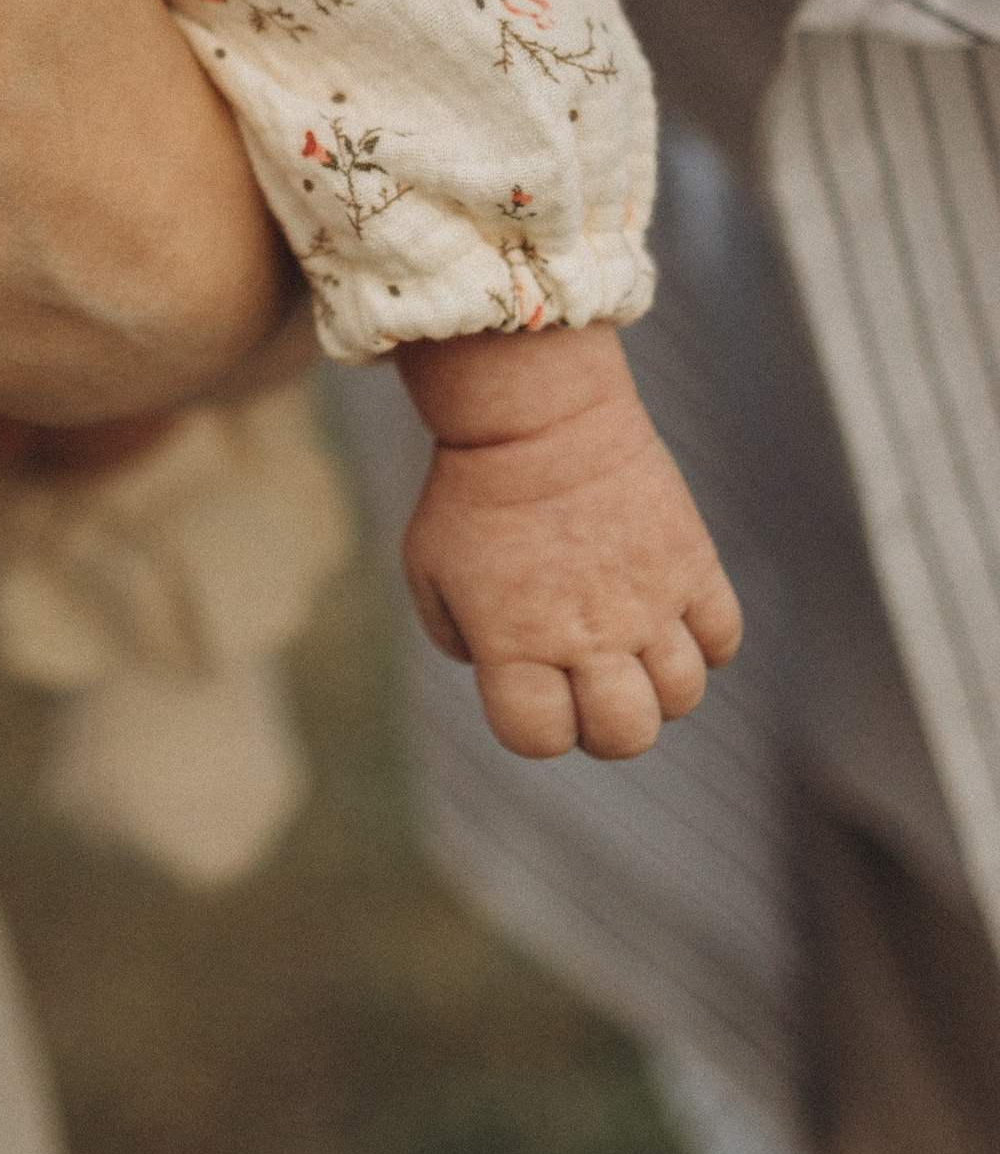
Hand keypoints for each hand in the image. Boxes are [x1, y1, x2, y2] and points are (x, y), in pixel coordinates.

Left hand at [396, 325, 744, 761]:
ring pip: (682, 696)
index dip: (538, 726)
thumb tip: (498, 670)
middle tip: (592, 682)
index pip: (541, 739)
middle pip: (626, 736)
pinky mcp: (691, 564)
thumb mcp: (430, 569)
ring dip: (658, 686)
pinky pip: (724, 640)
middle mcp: (587, 636)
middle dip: (606, 725)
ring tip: (633, 644)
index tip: (534, 690)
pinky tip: (672, 614)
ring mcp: (647, 603)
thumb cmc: (473, 490)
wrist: (537, 415)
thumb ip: (459, 637)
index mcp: (515, 645)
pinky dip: (704, 642)